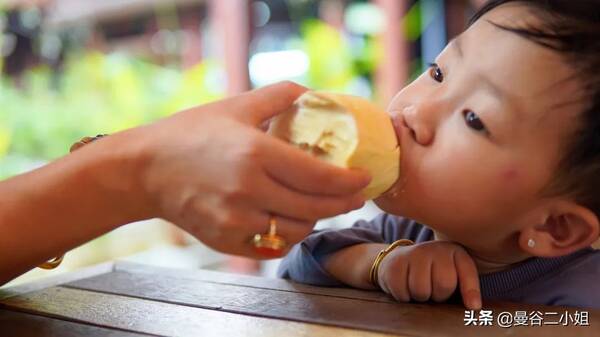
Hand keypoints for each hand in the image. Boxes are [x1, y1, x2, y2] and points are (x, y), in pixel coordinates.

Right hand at [133, 81, 370, 257]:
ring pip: (297, 230)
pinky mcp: (226, 241)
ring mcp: (236, 221)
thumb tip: (313, 93)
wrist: (144, 170)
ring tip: (321, 205)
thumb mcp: (235, 106)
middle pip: (315, 207)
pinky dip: (289, 235)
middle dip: (343, 204)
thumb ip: (278, 96)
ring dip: (316, 219)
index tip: (364, 178)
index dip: (349, 181)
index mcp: (255, 154)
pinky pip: (273, 246)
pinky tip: (292, 220)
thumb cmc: (190, 134)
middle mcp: (248, 191)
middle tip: (355, 197)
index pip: (319, 176)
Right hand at [377, 241, 481, 308]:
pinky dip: (403, 296)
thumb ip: (467, 287)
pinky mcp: (395, 262)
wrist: (401, 259)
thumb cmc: (433, 273)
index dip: (471, 292)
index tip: (473, 307)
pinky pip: (402, 291)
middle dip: (438, 296)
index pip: (467, 272)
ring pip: (421, 290)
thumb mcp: (454, 274)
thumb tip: (474, 307)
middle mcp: (435, 248)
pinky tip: (405, 286)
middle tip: (433, 290)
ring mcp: (414, 253)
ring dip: (420, 297)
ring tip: (419, 288)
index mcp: (455, 251)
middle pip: (444, 285)